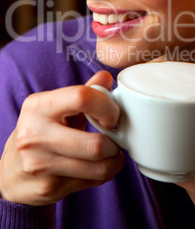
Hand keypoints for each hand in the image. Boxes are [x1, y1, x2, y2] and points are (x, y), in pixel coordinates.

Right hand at [0, 71, 124, 205]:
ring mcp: (40, 164)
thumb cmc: (38, 132)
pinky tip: (100, 165)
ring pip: (98, 167)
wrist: (10, 172)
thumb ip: (83, 92)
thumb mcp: (55, 107)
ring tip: (112, 153)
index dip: (107, 107)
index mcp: (37, 106)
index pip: (82, 97)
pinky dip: (104, 173)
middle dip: (114, 143)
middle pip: (94, 144)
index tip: (112, 116)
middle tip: (115, 139)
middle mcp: (35, 135)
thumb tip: (106, 78)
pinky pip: (92, 181)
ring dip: (114, 160)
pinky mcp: (49, 187)